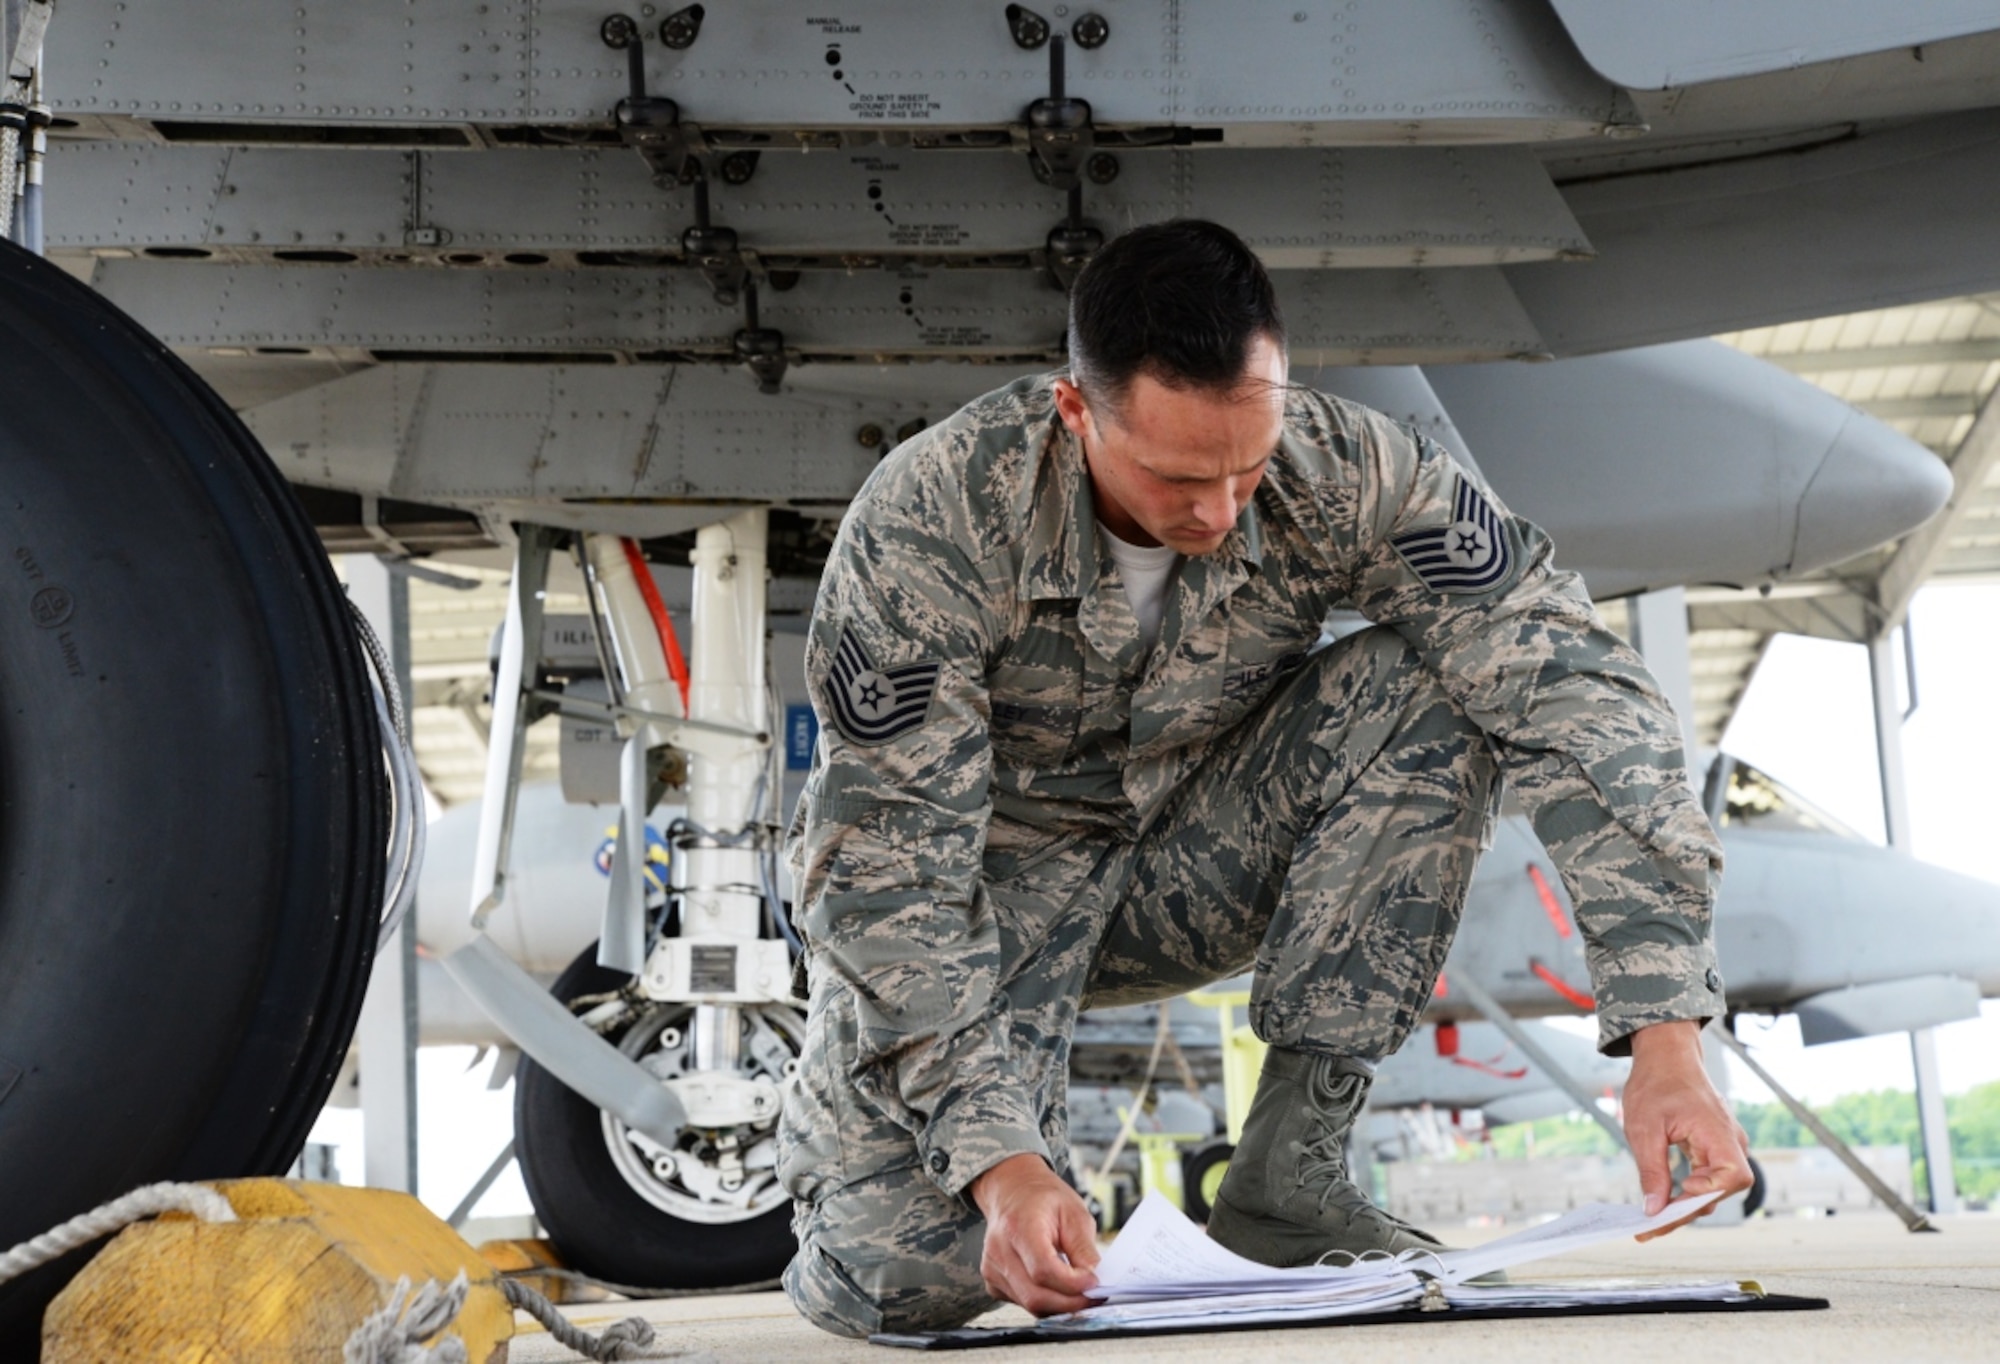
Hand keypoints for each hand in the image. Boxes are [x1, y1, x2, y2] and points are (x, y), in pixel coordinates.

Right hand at [967, 1153, 1100, 1315]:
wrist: (1013, 1192)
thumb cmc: (1043, 1199)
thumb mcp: (1073, 1213)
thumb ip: (1084, 1249)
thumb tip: (1097, 1281)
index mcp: (1018, 1226)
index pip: (1043, 1269)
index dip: (1072, 1283)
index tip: (1095, 1283)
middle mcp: (999, 1250)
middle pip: (1035, 1295)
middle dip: (1070, 1302)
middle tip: (1094, 1296)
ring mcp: (992, 1268)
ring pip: (1030, 1304)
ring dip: (1060, 1304)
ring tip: (1079, 1290)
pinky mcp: (993, 1282)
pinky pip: (1023, 1303)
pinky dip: (1046, 1301)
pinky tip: (1055, 1285)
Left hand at [1621, 1020, 1753, 1240]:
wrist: (1666, 1057)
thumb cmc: (1656, 1084)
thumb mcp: (1644, 1128)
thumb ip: (1652, 1170)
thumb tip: (1654, 1209)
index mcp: (1719, 1132)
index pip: (1733, 1177)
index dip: (1709, 1192)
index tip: (1679, 1194)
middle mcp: (1730, 1142)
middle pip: (1722, 1190)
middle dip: (1687, 1211)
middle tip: (1650, 1231)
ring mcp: (1724, 1146)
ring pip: (1713, 1188)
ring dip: (1686, 1205)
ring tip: (1652, 1223)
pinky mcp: (1713, 1149)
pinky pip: (1707, 1178)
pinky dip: (1686, 1192)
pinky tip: (1663, 1203)